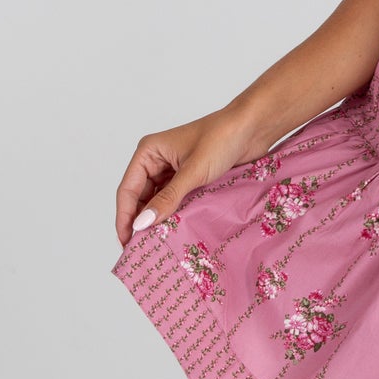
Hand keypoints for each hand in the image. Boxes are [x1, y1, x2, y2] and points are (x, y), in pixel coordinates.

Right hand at [114, 106, 270, 246]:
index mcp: (149, 152)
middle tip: (142, 250)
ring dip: (158, 220)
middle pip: (140, 198)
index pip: (128, 190)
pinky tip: (174, 231)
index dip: (125, 217)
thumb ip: (168, 199)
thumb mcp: (193, 172)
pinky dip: (173, 214)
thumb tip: (142, 224)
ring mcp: (174, 170)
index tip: (126, 242)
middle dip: (140, 222)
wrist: (253, 128)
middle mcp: (157, 161)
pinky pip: (175, 200)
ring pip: (158, 201)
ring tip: (157, 245)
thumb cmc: (222, 138)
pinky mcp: (190, 178)